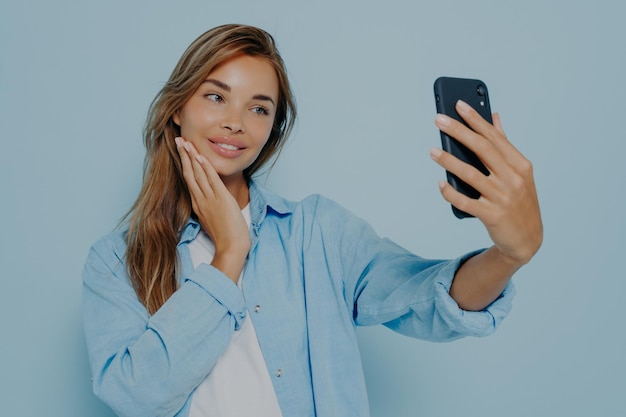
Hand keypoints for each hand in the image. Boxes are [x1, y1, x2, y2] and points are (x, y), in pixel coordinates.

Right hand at [175, 137, 249, 281]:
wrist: (231, 248)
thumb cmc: (226, 237)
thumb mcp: (213, 219)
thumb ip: (209, 208)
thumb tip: (210, 201)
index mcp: (198, 205)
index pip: (189, 180)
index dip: (185, 164)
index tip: (182, 151)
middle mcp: (201, 200)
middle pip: (190, 173)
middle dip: (184, 155)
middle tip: (178, 140)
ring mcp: (210, 200)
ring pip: (198, 174)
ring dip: (192, 156)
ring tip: (186, 142)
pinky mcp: (221, 200)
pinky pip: (211, 180)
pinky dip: (205, 167)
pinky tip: (200, 157)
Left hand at [431, 100, 542, 266]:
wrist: (527, 240)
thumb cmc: (519, 201)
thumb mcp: (519, 173)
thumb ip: (504, 145)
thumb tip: (494, 117)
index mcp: (520, 165)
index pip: (494, 137)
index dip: (475, 120)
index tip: (459, 105)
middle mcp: (513, 179)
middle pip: (482, 149)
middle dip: (459, 132)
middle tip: (439, 120)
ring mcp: (503, 197)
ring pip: (470, 174)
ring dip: (449, 161)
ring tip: (432, 151)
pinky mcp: (492, 215)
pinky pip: (466, 202)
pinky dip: (451, 192)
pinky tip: (440, 183)